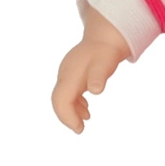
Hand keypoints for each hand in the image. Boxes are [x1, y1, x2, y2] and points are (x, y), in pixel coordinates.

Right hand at [51, 7, 130, 132]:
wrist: (106, 36)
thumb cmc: (106, 51)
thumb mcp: (105, 63)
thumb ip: (98, 76)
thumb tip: (96, 90)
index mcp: (70, 75)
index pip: (61, 100)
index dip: (67, 117)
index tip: (79, 129)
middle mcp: (65, 75)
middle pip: (58, 100)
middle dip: (66, 117)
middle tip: (80, 129)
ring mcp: (67, 74)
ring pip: (62, 97)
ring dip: (71, 111)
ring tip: (85, 120)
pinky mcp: (73, 75)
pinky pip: (69, 93)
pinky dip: (75, 104)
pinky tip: (86, 111)